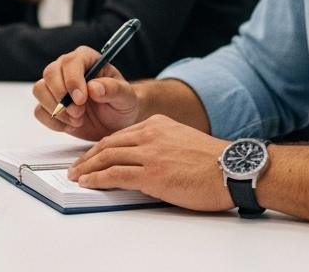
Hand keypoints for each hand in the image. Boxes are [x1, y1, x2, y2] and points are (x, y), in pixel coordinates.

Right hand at [32, 46, 141, 140]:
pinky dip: (53, 122)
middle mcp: (67, 69)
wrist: (116, 122)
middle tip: (79, 113)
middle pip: (49, 74)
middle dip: (62, 97)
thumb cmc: (122, 104)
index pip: (70, 62)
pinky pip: (39, 111)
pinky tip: (72, 125)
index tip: (81, 99)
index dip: (72, 80)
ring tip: (78, 120)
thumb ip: (113, 89)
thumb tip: (93, 87)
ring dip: (56, 109)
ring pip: (39, 90)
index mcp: (87, 59)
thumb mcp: (126, 97)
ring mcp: (56, 86)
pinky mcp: (49, 105)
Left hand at [68, 115, 231, 212]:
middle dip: (88, 157)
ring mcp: (150, 154)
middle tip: (76, 167)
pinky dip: (97, 179)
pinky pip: (115, 175)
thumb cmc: (214, 163)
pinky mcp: (151, 174)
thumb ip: (162, 145)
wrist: (233, 170)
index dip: (101, 147)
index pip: (120, 135)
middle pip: (108, 144)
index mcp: (158, 124)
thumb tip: (145, 162)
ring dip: (87, 168)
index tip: (91, 156)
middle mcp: (150, 135)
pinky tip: (89, 183)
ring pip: (107, 157)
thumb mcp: (183, 142)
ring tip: (77, 176)